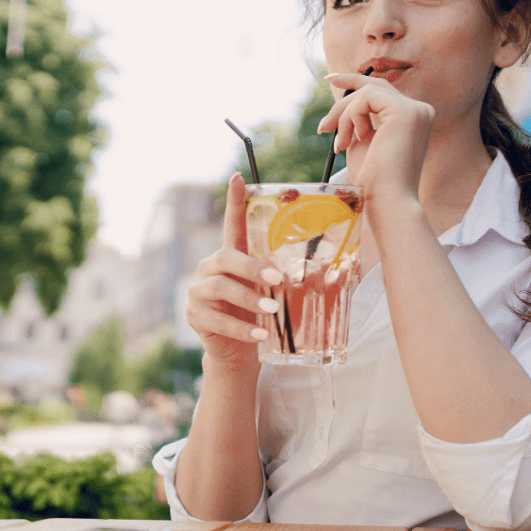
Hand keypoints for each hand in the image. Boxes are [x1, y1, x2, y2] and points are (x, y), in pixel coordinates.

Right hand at [186, 173, 280, 371]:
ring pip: (220, 287)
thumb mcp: (273, 294)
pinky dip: (241, 327)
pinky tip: (260, 334)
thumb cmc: (259, 315)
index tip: (238, 177)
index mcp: (231, 256)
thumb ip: (287, 279)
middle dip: (252, 268)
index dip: (233, 201)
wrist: (238, 352)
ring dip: (248, 298)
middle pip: (226, 257)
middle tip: (277, 280)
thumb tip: (337, 272)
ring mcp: (198, 291)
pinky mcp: (194, 315)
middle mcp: (210, 268)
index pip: (232, 224)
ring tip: (271, 311)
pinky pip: (217, 318)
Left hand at [318, 73, 434, 209]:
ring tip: (341, 145)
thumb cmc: (373, 181)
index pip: (382, 91)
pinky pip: (366, 98)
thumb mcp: (363, 143)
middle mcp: (420, 110)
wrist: (385, 201)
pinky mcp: (406, 111)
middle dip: (342, 103)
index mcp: (413, 118)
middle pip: (373, 88)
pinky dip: (351, 117)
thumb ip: (359, 120)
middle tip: (322, 128)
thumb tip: (342, 104)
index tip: (329, 79)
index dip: (354, 81)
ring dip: (345, 117)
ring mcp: (416, 110)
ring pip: (367, 92)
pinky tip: (355, 139)